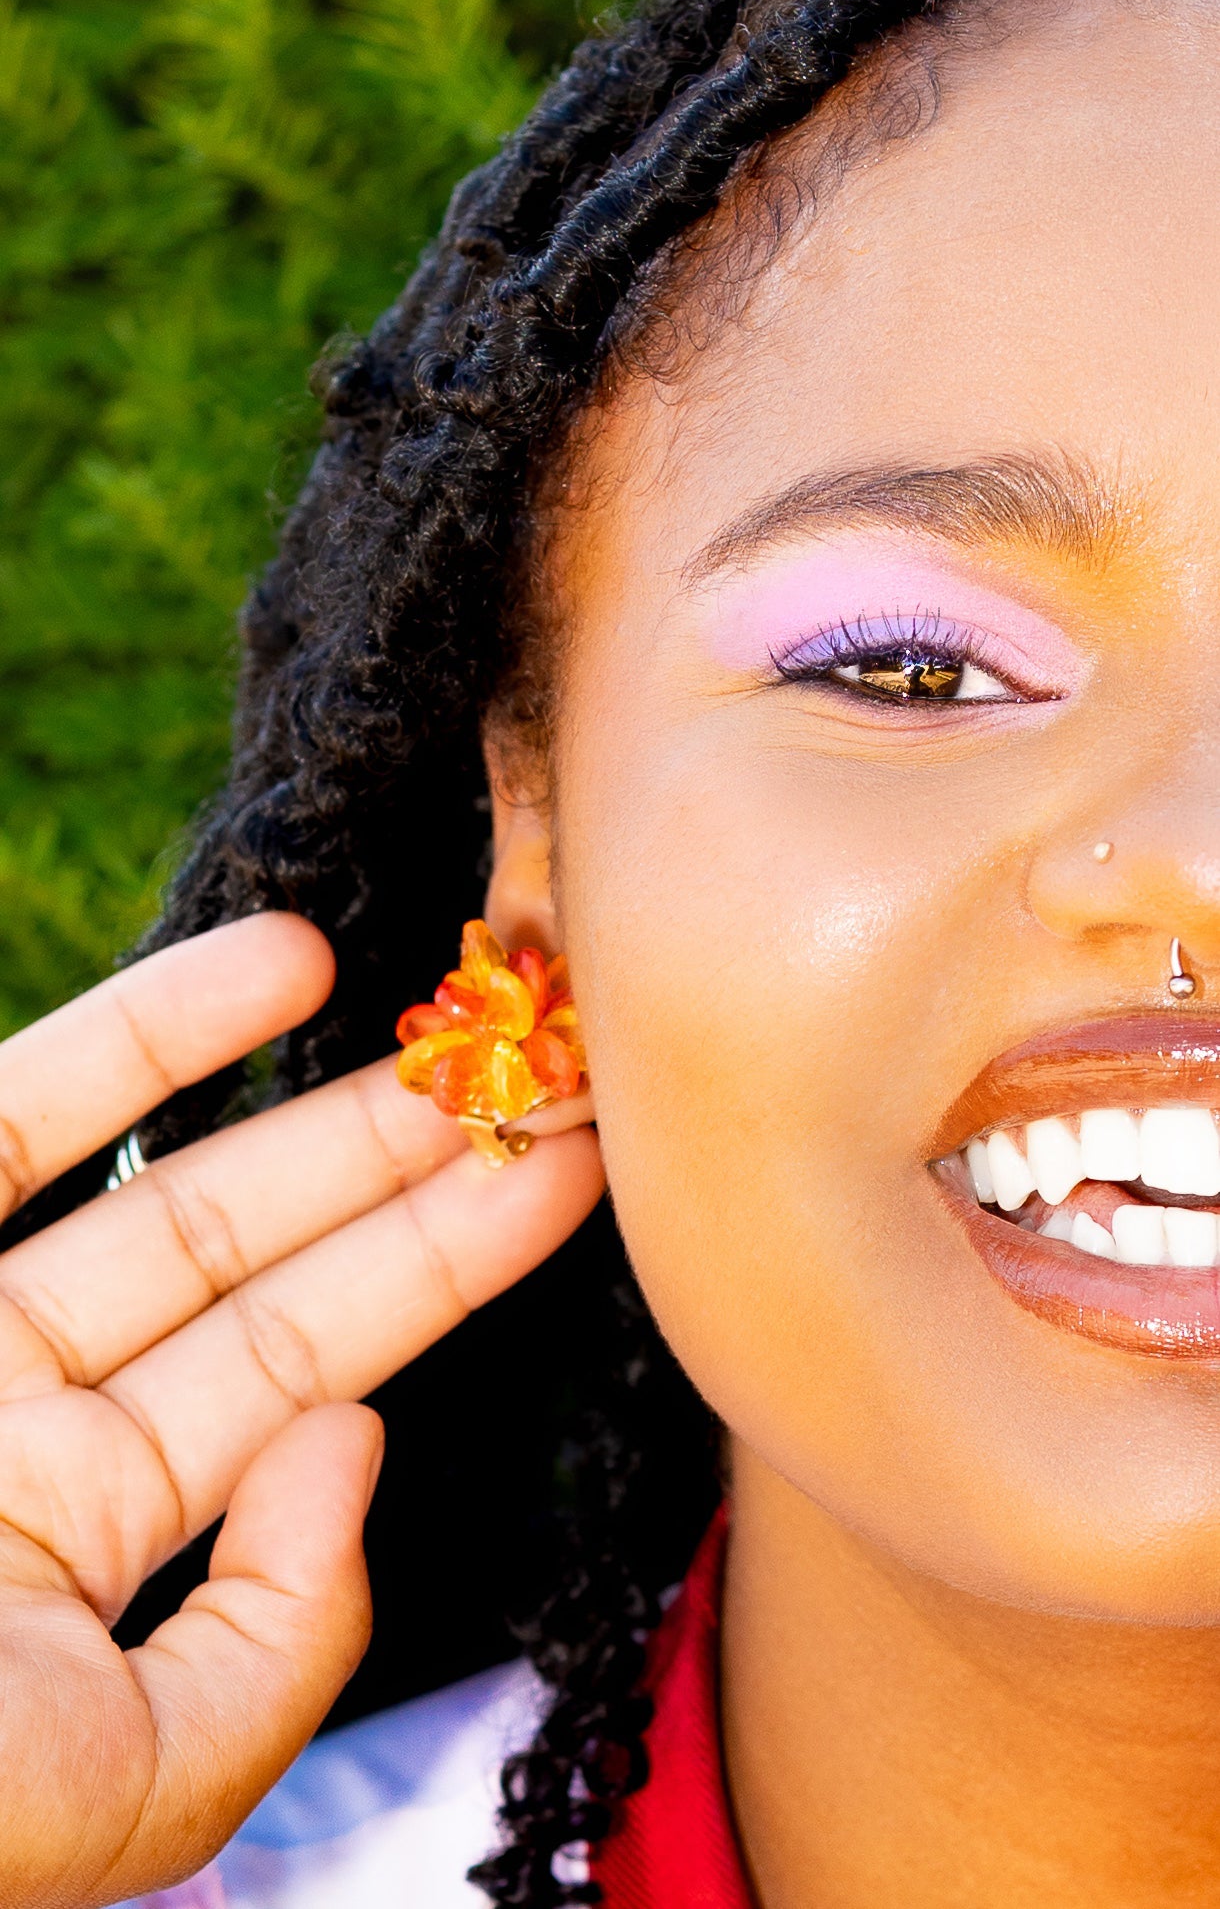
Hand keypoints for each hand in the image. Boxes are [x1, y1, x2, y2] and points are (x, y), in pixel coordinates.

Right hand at [0, 913, 603, 1906]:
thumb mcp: (132, 1780)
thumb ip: (281, 1638)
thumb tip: (355, 1440)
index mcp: (85, 1543)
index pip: (308, 1378)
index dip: (444, 1270)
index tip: (566, 1173)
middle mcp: (24, 1423)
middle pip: (259, 1272)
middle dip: (406, 1173)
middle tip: (549, 1072)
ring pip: (155, 1185)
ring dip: (307, 1094)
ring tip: (453, 1019)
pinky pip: (17, 1118)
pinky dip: (151, 1030)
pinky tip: (286, 956)